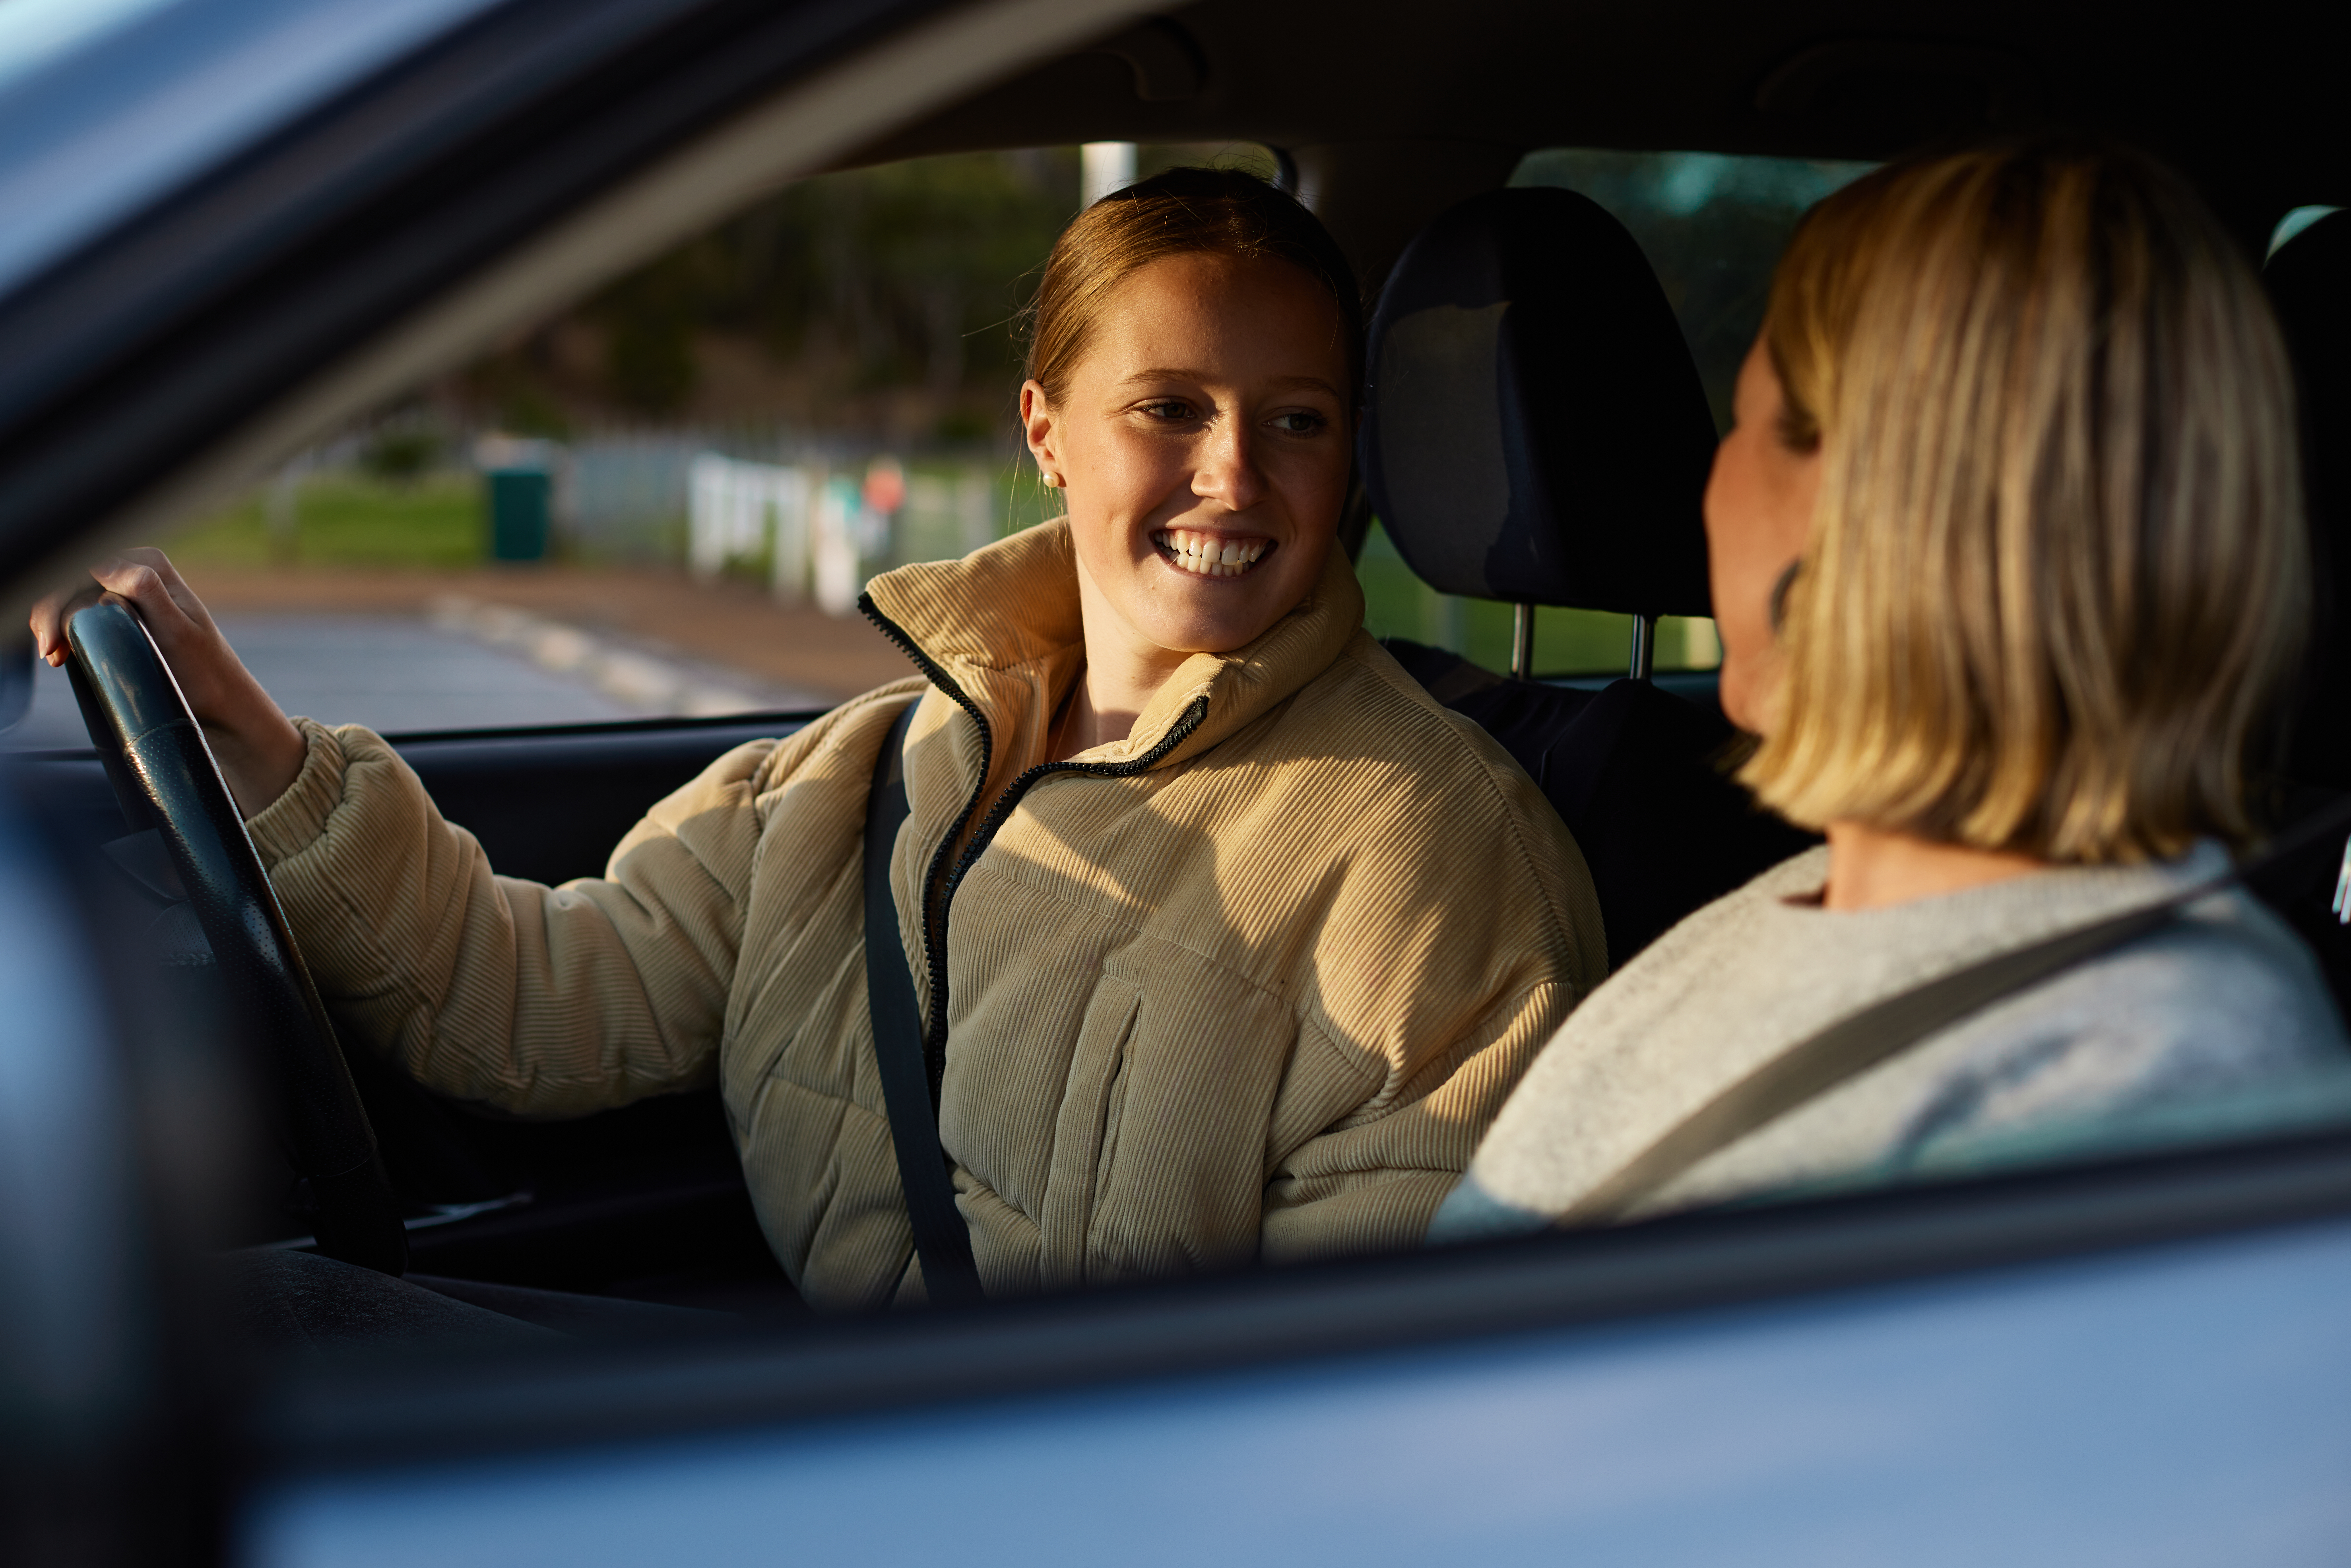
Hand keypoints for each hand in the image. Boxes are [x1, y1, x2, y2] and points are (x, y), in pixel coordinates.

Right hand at [29, 549, 306, 816]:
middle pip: (74, 582)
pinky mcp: (122, 617)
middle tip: (50, 651)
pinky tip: (60, 653)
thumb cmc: (204, 671)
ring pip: (73, 598)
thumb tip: (103, 563)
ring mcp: (127, 594)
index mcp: (149, 565)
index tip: (53, 637)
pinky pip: (82, 613)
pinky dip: (64, 629)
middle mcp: (136, 572)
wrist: (221, 702)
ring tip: (53, 656)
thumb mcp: (176, 629)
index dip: (60, 597)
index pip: (84, 566)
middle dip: (51, 613)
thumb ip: (145, 590)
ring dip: (53, 623)